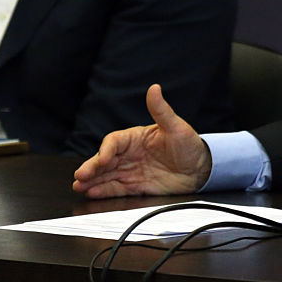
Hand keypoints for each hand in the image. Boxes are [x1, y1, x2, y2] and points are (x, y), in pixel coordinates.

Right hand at [72, 84, 211, 198]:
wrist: (201, 169)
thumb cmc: (189, 145)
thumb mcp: (176, 126)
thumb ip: (161, 110)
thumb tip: (154, 88)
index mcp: (136, 137)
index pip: (114, 141)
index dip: (106, 150)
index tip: (103, 159)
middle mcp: (130, 154)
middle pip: (104, 160)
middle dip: (92, 167)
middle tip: (81, 175)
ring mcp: (131, 170)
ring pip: (106, 175)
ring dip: (92, 180)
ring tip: (79, 186)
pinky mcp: (136, 186)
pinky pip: (116, 188)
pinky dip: (104, 191)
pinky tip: (93, 193)